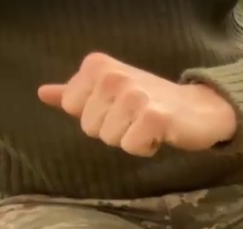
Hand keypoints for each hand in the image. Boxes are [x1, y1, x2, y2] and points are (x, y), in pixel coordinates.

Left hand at [37, 52, 237, 156]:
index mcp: (98, 66)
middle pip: (89, 127)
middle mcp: (113, 76)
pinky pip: (130, 147)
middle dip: (113, 130)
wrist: (198, 108)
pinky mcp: (154, 116)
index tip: (119, 108)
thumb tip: (43, 93)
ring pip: (109, 138)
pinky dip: (145, 147)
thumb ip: (75, 93)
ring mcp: (134, 95)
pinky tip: (159, 135)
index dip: (96, 115)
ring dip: (130, 139)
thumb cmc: (150, 101)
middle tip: (137, 118)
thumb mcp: (110, 92)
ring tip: (148, 126)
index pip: (72, 108)